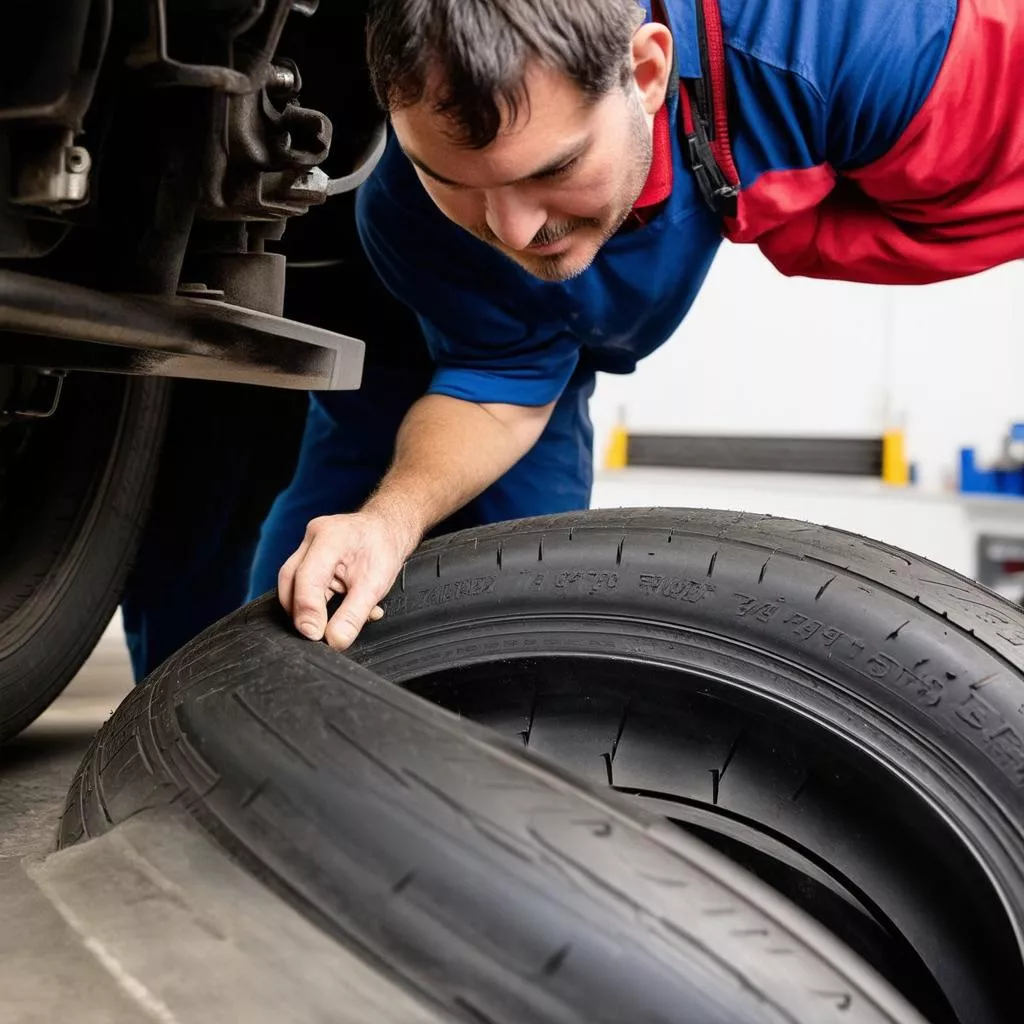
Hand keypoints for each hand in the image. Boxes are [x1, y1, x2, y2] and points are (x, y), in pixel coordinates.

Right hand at [278, 511, 413, 649]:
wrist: (387, 530)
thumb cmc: (383, 548)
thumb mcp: (375, 586)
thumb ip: (354, 615)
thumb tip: (335, 640)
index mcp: (329, 538)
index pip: (307, 579)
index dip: (307, 611)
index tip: (314, 635)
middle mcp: (313, 538)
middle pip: (290, 580)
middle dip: (301, 612)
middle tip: (317, 634)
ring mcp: (307, 545)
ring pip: (293, 583)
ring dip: (309, 608)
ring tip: (333, 621)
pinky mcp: (308, 556)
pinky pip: (303, 582)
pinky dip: (316, 602)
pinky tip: (337, 609)